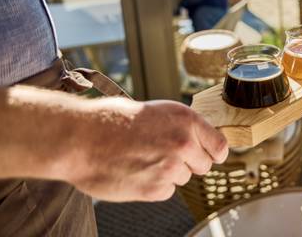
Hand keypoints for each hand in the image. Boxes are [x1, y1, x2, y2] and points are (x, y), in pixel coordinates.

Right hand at [66, 98, 227, 201]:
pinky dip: (153, 186)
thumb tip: (197, 140)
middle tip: (164, 155)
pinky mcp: (155, 188)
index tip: (208, 155)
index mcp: (186, 120)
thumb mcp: (155, 111)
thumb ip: (180, 127)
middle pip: (204, 166)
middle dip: (188, 163)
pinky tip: (135, 171)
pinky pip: (165, 191)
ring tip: (142, 159)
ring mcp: (170, 167)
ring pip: (182, 178)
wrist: (81, 138)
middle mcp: (183, 143)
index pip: (220, 146)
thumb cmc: (111, 120)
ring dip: (167, 173)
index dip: (212, 152)